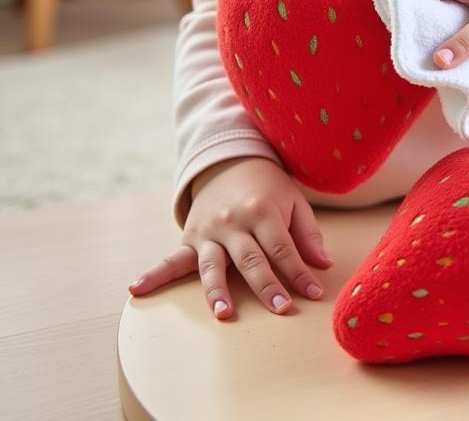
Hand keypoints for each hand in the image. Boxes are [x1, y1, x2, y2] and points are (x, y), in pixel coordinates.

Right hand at [128, 157, 332, 320]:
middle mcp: (234, 222)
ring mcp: (209, 231)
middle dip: (267, 286)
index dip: (299, 272)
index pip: (282, 248)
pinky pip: (172, 259)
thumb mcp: (294, 201)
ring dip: (217, 291)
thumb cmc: (269, 189)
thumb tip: (324, 264)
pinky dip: (154, 274)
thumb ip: (308, 233)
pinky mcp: (190, 238)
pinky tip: (137, 289)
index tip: (312, 294)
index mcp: (263, 211)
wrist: (232, 162)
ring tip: (224, 314)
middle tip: (281, 309)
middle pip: (251, 260)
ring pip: (213, 265)